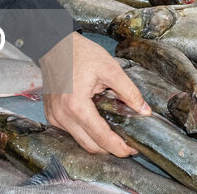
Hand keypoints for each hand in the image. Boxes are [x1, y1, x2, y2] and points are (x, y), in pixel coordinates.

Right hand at [41, 33, 149, 155]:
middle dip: (109, 149)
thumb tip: (145, 111)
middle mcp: (62, 116)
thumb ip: (129, 91)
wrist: (54, 44)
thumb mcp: (110, 69)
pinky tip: (98, 123)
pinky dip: (85, 132)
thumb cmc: (81, 53)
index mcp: (77, 106)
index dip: (118, 147)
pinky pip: (71, 132)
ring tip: (115, 133)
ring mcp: (54, 117)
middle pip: (90, 146)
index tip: (131, 150)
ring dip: (97, 141)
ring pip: (79, 141)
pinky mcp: (51, 115)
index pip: (101, 137)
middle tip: (127, 144)